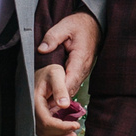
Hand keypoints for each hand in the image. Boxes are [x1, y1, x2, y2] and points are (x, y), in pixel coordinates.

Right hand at [32, 66, 83, 135]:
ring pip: (43, 132)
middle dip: (61, 133)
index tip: (75, 125)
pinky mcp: (38, 116)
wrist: (46, 73)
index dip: (61, 126)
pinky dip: (55, 134)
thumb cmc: (50, 72)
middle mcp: (31, 109)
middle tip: (76, 130)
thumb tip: (64, 105)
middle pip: (43, 129)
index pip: (46, 120)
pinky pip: (44, 130)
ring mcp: (33, 114)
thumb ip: (60, 89)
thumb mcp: (56, 75)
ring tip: (72, 134)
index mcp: (34, 100)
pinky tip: (66, 132)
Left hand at [33, 12, 100, 135]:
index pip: (70, 79)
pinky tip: (53, 99)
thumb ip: (52, 37)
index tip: (51, 102)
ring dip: (61, 98)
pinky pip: (72, 84)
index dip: (61, 92)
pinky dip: (64, 92)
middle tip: (45, 111)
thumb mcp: (64, 26)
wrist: (93, 24)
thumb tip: (42, 49)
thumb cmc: (79, 25)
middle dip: (59, 100)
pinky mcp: (81, 71)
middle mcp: (83, 67)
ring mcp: (84, 70)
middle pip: (71, 88)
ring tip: (47, 110)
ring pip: (72, 88)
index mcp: (80, 58)